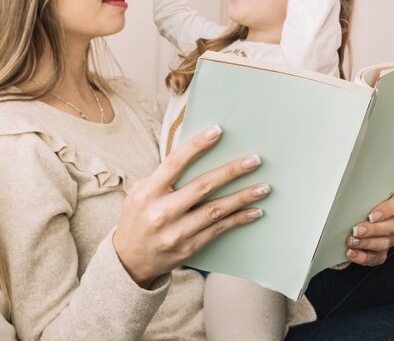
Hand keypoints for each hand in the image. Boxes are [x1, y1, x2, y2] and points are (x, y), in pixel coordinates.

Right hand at [112, 125, 268, 287]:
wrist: (130, 261)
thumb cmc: (137, 219)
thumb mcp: (140, 194)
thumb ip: (162, 178)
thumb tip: (194, 155)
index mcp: (148, 193)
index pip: (175, 163)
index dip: (197, 146)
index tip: (217, 131)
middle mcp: (163, 212)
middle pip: (203, 186)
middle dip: (231, 171)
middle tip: (254, 160)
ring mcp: (177, 232)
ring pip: (216, 210)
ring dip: (242, 197)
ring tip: (263, 187)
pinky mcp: (190, 247)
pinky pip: (219, 230)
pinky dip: (239, 219)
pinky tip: (255, 211)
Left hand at [345, 191, 393, 265]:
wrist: (341, 226)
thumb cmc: (351, 207)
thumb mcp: (355, 199)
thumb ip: (356, 196)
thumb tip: (343, 196)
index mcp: (390, 203)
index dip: (388, 209)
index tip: (371, 215)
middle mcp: (392, 221)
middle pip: (392, 225)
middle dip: (372, 229)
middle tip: (356, 230)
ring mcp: (388, 238)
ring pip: (385, 242)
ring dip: (366, 243)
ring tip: (351, 241)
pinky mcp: (380, 253)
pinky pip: (376, 257)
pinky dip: (362, 257)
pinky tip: (351, 253)